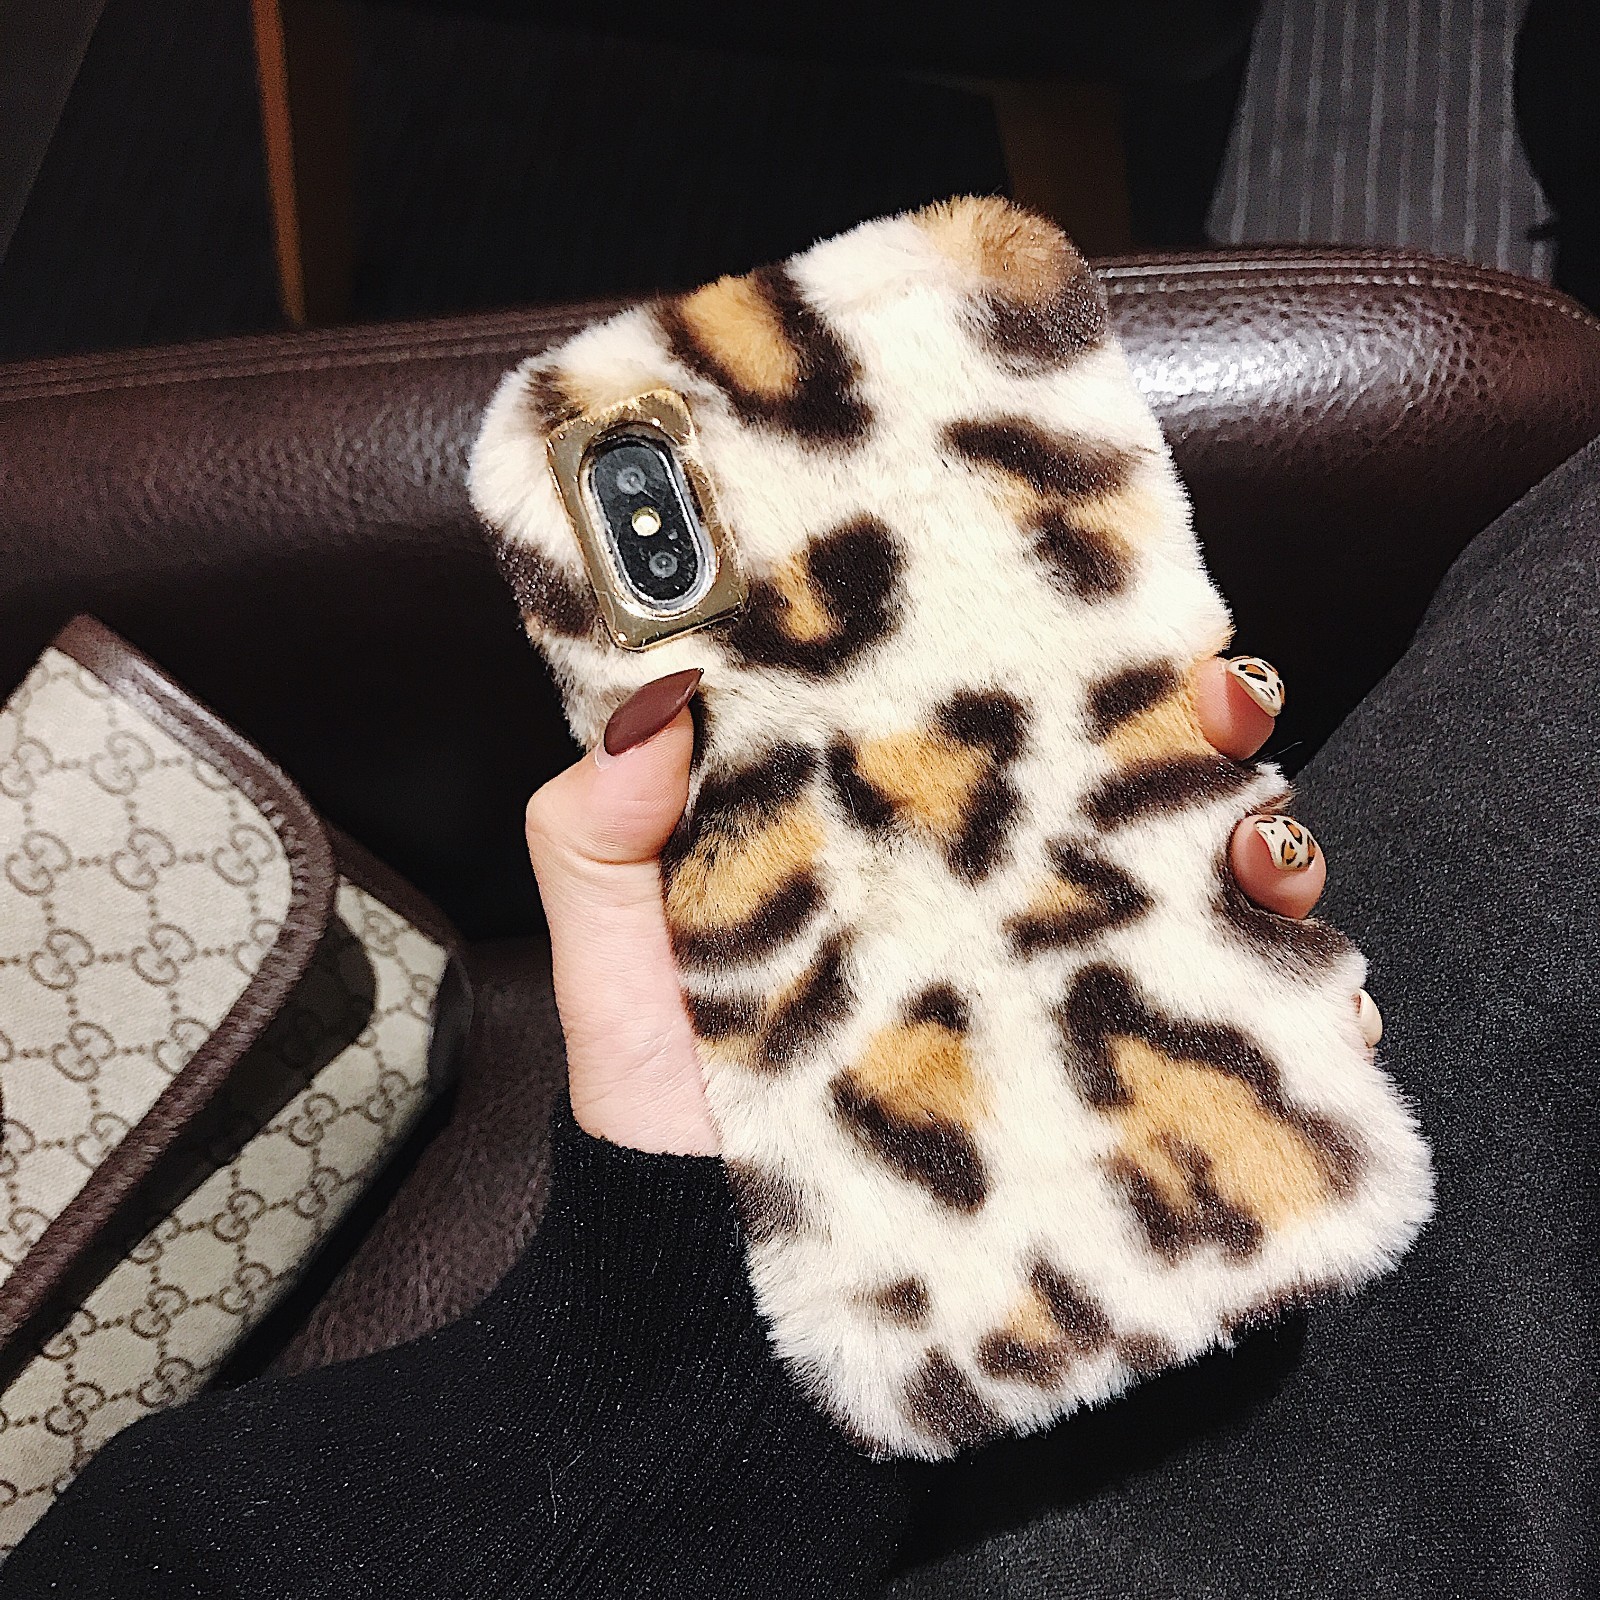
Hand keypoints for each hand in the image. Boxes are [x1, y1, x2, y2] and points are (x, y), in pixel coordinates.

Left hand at [523, 656, 1367, 1154]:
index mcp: (904, 847)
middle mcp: (1005, 912)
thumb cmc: (669, 1110)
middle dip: (1210, 734)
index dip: (1071, 659)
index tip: (1108, 605)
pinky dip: (1305, 1026)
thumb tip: (642, 705)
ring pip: (1216, 908)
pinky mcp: (1116, 1120)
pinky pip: (1247, 1063)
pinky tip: (1317, 1003)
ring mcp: (1069, 1012)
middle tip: (1217, 706)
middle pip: (1140, 796)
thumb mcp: (612, 962)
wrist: (713, 1286)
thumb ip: (597, 834)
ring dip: (1273, 859)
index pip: (1010, 727)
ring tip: (1260, 854)